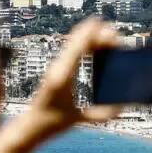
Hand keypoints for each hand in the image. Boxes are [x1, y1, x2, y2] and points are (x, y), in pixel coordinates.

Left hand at [29, 17, 121, 134]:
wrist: (31, 125)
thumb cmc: (51, 122)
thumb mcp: (77, 119)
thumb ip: (100, 115)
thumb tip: (121, 108)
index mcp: (61, 77)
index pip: (77, 48)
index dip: (91, 35)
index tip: (106, 28)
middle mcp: (57, 68)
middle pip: (76, 41)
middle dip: (95, 33)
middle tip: (114, 33)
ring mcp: (56, 67)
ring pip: (73, 43)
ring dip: (89, 36)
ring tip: (107, 34)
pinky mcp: (57, 70)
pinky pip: (72, 50)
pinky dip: (84, 43)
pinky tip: (95, 44)